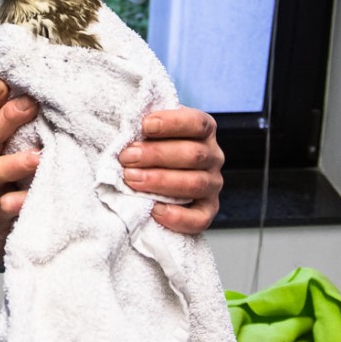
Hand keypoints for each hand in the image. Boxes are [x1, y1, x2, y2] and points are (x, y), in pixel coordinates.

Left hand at [117, 106, 223, 233]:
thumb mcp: (147, 128)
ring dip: (160, 181)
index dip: (172, 123)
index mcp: (203, 131)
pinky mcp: (206, 210)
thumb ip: (143, 125)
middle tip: (127, 157)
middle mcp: (213, 156)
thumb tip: (127, 124)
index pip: (197, 123)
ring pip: (195, 183)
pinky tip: (154, 209)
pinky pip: (199, 218)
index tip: (145, 125)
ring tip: (131, 179)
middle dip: (156, 155)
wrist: (149, 171)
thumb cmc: (146, 144)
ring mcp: (212, 184)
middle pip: (194, 154)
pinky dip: (177, 216)